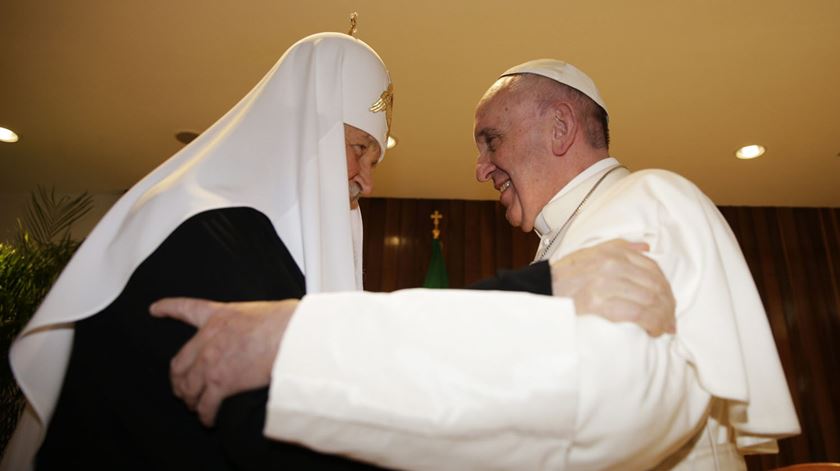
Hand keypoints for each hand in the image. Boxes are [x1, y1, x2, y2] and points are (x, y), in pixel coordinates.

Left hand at [149, 298, 298, 425]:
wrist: (291, 334)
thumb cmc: (284, 320)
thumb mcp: (257, 310)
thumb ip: (246, 322)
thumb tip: (258, 334)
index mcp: (218, 316)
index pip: (186, 308)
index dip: (167, 308)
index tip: (155, 309)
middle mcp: (208, 338)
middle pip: (179, 363)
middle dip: (178, 380)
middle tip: (181, 389)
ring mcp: (212, 362)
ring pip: (188, 387)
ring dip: (189, 399)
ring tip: (194, 407)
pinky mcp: (222, 382)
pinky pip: (206, 404)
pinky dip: (204, 415)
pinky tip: (208, 419)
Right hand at [550, 239, 675, 335]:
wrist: (539, 290)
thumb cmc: (564, 276)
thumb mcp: (590, 252)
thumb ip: (619, 247)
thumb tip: (647, 247)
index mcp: (612, 251)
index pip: (652, 268)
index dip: (666, 288)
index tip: (669, 303)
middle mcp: (611, 264)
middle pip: (654, 285)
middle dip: (668, 306)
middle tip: (670, 321)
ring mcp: (605, 283)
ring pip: (649, 300)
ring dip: (662, 318)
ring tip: (664, 329)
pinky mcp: (599, 303)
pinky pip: (637, 313)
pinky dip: (651, 324)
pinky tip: (654, 331)